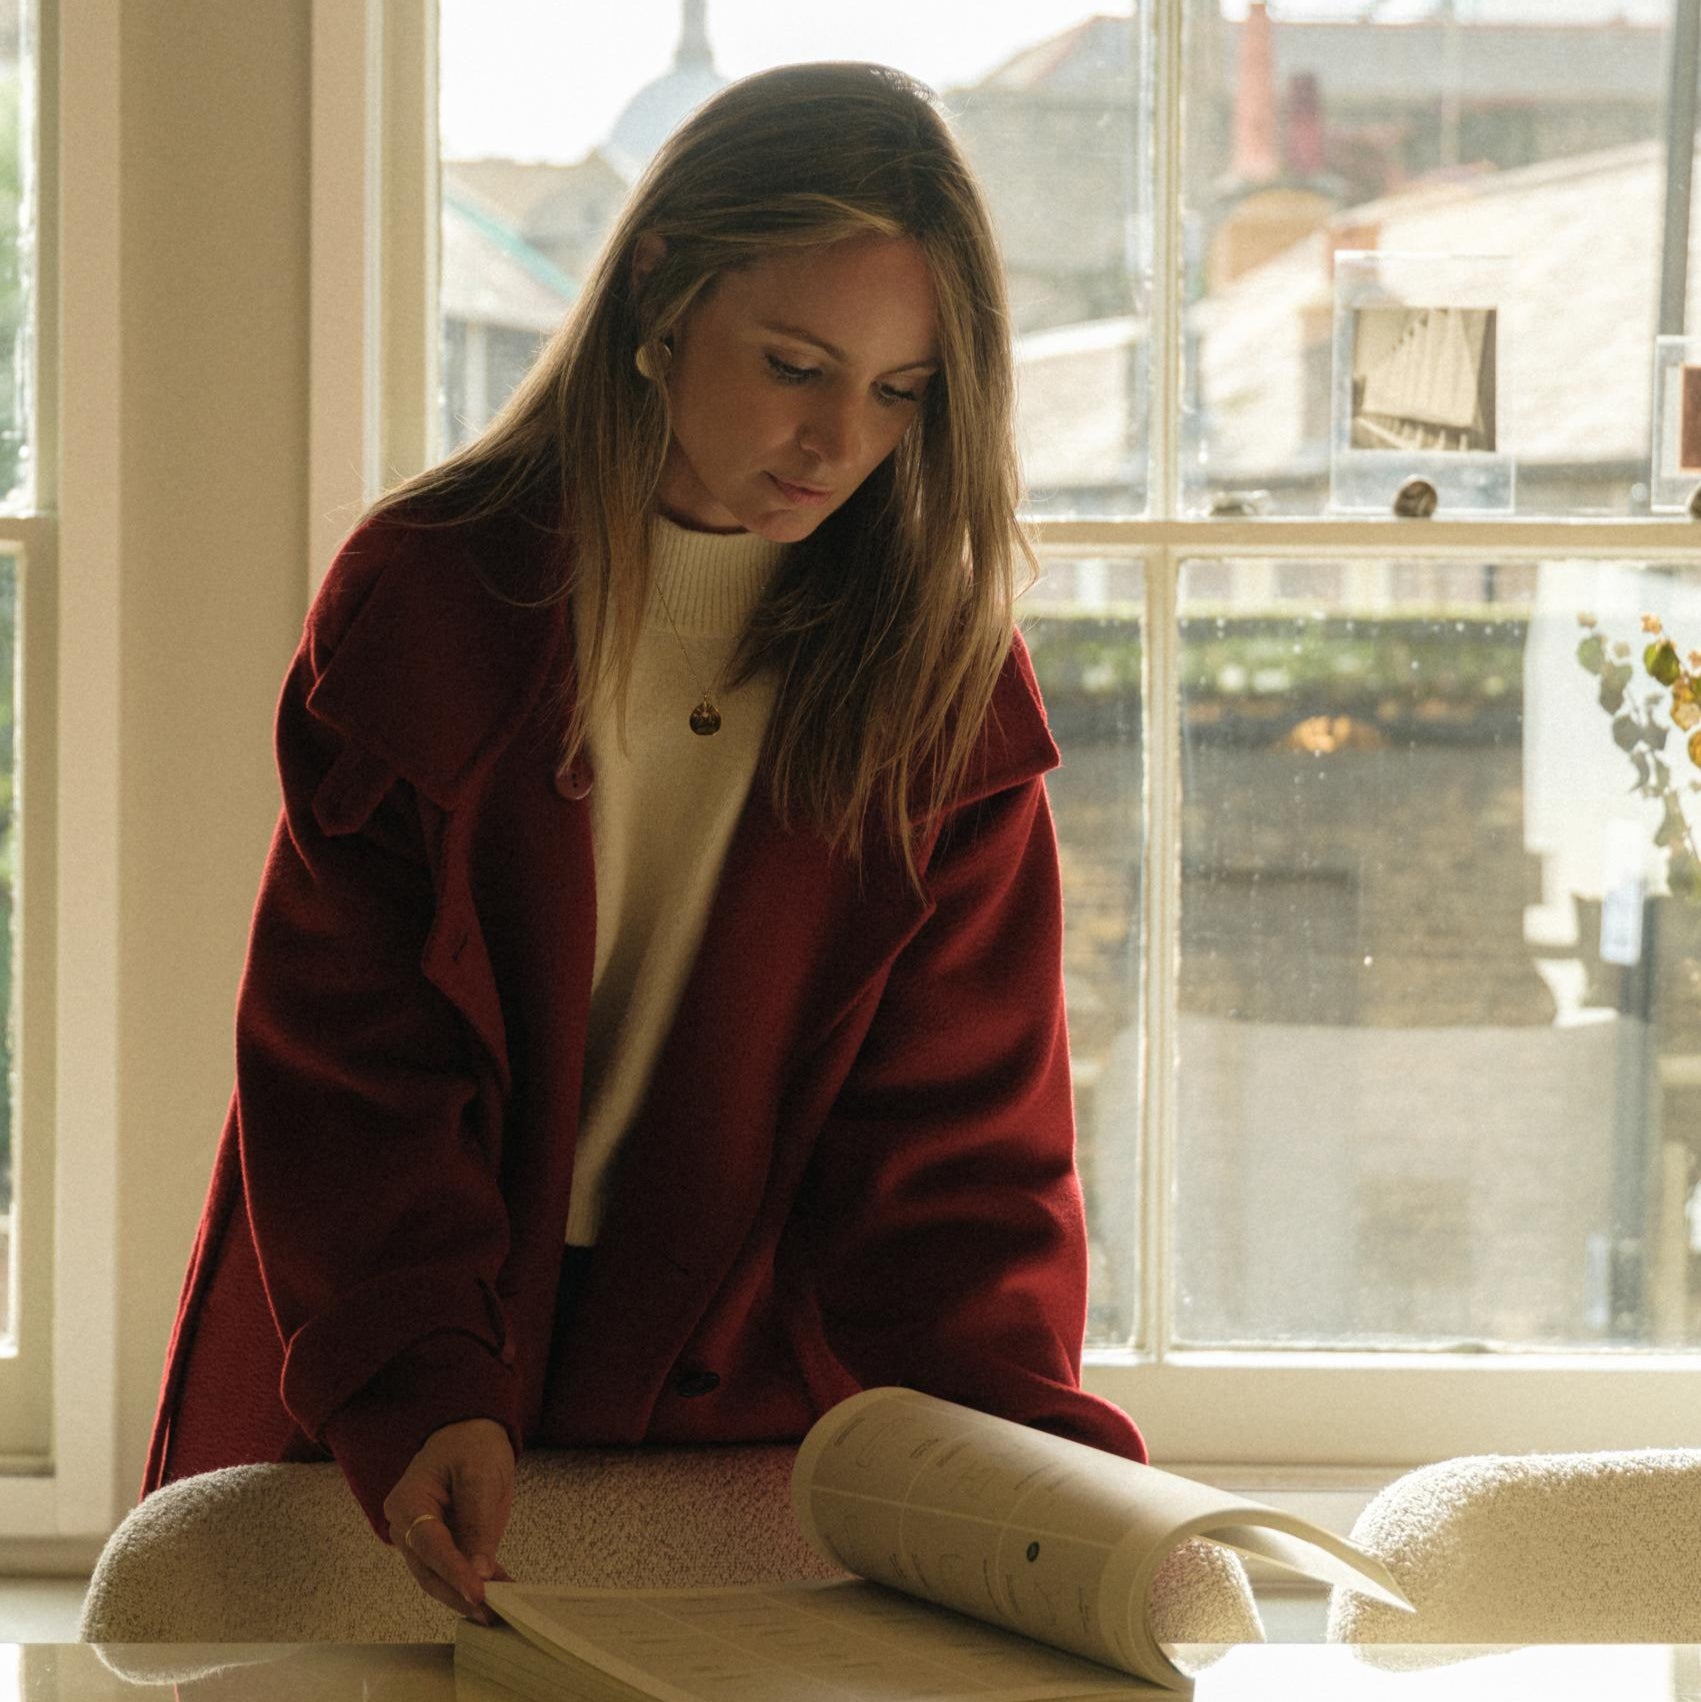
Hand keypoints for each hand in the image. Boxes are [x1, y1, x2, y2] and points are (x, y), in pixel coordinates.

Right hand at [383, 1418, 515, 1622]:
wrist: (470, 1433)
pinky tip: (500, 1592)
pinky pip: (456, 1569)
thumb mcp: (479, 1474)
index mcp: (408, 1503)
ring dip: (468, 1596)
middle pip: (429, 1571)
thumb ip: (478, 1523)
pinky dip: (477, 1582)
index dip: (454, 1572)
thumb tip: (480, 1570)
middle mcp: (407, 1527)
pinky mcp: (441, 1546)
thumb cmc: (471, 1445)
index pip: (430, 1545)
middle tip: (490, 1611)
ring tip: (498, 1610)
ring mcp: (422, 1540)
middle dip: (459, 1594)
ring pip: (440, 1578)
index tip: (477, 1592)